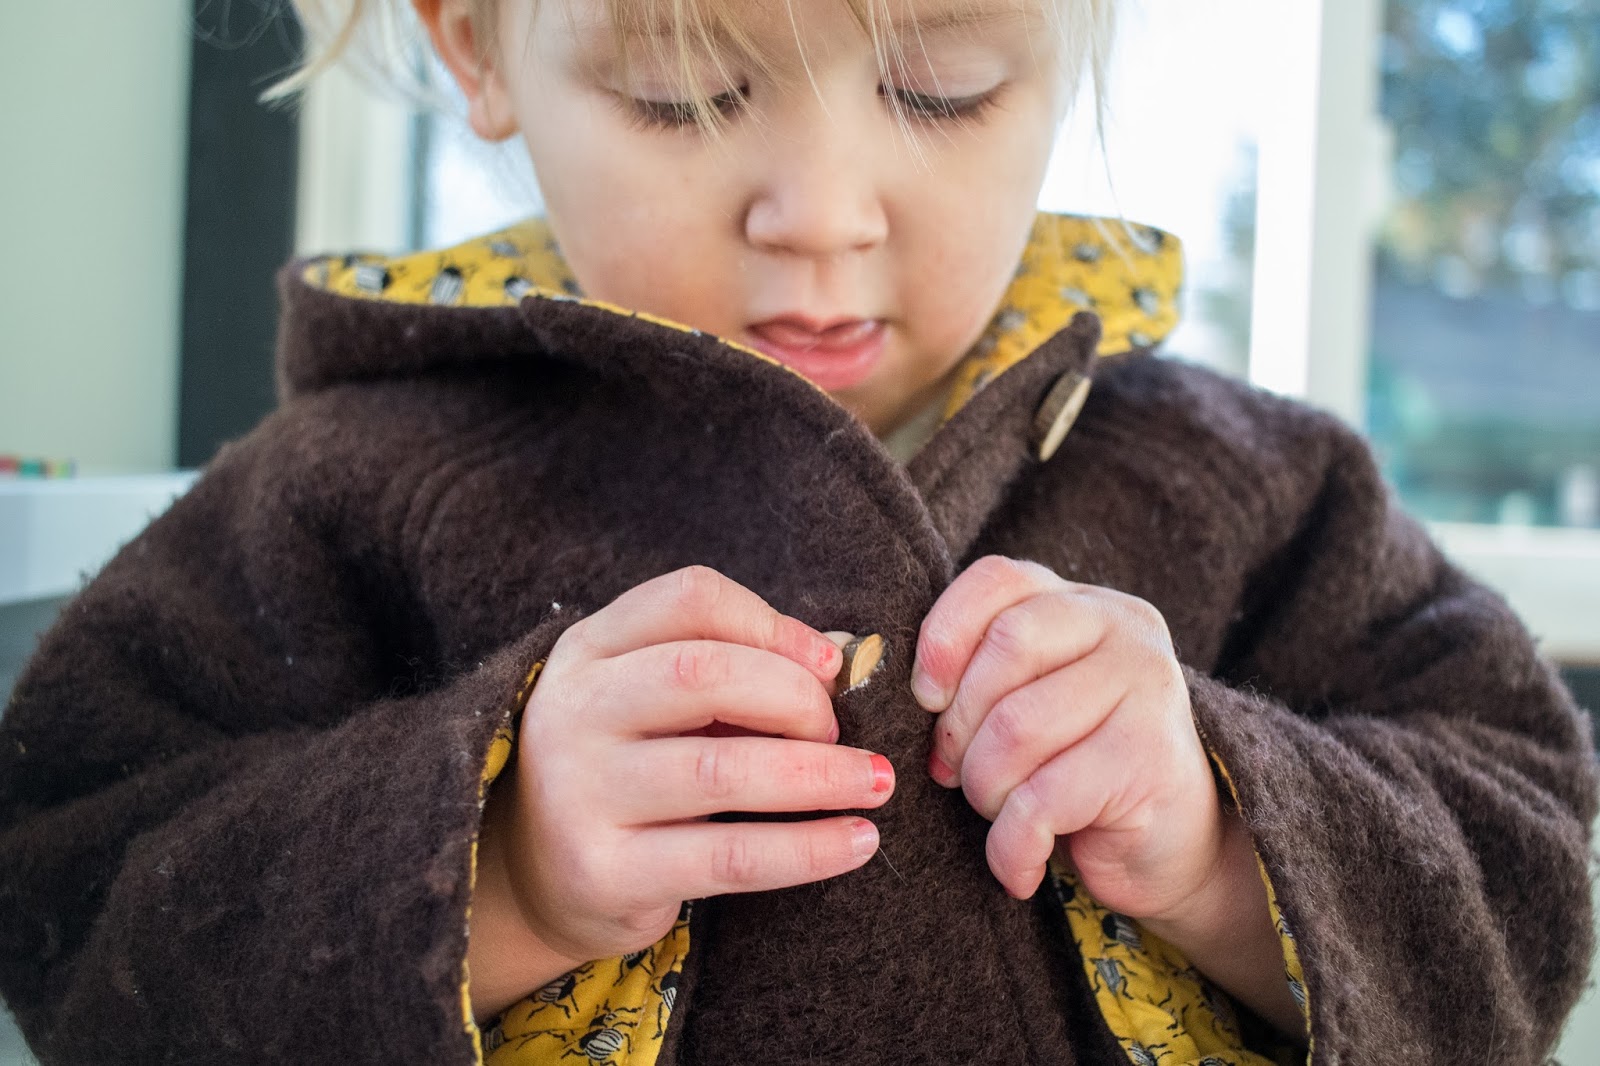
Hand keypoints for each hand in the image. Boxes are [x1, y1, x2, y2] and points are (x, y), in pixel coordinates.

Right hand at [491, 566, 893, 971]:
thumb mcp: (653, 703)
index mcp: (588, 649)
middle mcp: (572, 711)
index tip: (829, 664)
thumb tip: (834, 662)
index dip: (773, 623)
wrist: (539, 879)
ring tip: (875, 783)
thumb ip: (728, 670)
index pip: (689, 599)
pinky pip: (729, 857)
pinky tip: (856, 841)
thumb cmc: (627, 771)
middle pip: (703, 671)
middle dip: (794, 697)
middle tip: (838, 731)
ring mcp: (579, 792)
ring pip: (722, 769)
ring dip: (820, 775)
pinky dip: (807, 848)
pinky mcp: (604, 871)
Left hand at [910, 556, 1224, 921]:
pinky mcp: (1148, 759)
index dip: (945, 634)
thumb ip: (978, 673)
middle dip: (959, 725)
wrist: (1171, 847)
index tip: (925, 696)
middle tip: (954, 771)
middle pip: (1004, 650)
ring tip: (998, 812)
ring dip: (985, 788)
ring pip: (1016, 727)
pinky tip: (1018, 867)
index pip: (998, 580)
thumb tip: (892, 684)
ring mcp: (1147, 690)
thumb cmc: (1074, 769)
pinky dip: (1012, 845)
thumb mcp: (1025, 702)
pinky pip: (1044, 799)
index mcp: (1083, 604)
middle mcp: (1123, 631)